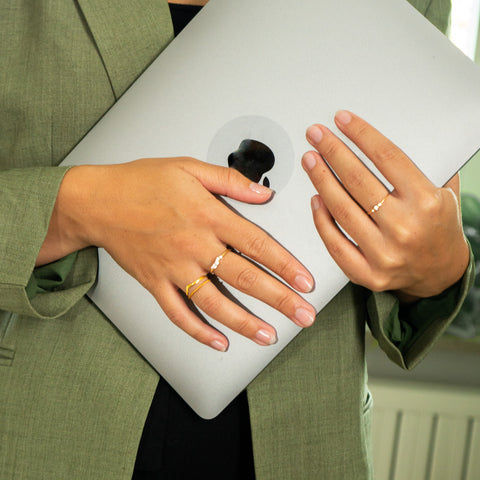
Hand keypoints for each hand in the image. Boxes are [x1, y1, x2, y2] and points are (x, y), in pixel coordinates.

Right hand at [40, 157, 315, 350]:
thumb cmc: (141, 181)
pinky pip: (178, 313)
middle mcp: (193, 246)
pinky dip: (198, 331)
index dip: (285, 265)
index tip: (306, 281)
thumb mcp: (188, 167)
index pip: (256, 244)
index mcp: (207, 216)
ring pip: (214, 303)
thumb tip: (263, 194)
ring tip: (269, 336)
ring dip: (244, 323)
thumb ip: (230, 181)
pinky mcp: (154, 283)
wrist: (97, 201)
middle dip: (279, 299)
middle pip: (244, 278)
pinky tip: (218, 342)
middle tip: (304, 315)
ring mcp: (173, 268)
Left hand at [302, 111, 468, 301]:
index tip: (342, 120)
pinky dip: (321, 219)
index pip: (386, 157)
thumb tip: (376, 139)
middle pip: (357, 180)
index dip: (360, 134)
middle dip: (333, 151)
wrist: (442, 273)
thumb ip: (418, 168)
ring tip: (310, 161)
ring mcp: (384, 254)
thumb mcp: (442, 192)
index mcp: (426, 202)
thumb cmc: (438, 227)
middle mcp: (404, 228)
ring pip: (341, 209)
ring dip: (320, 180)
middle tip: (316, 135)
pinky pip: (334, 243)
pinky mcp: (368, 274)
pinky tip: (316, 199)